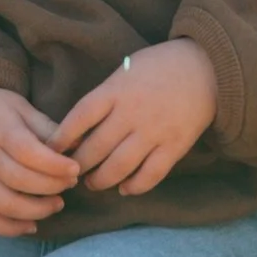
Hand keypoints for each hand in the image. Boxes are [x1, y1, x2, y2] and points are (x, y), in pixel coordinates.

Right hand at [0, 85, 81, 236]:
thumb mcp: (21, 107)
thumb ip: (48, 128)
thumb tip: (80, 144)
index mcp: (0, 130)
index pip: (28, 153)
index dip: (55, 165)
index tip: (75, 169)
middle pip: (19, 180)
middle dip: (51, 187)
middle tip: (69, 184)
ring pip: (5, 205)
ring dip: (36, 211)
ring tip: (57, 204)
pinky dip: (10, 229)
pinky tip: (32, 224)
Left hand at [56, 39, 218, 195]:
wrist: (205, 68)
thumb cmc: (158, 68)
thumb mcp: (124, 72)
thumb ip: (104, 97)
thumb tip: (77, 128)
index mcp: (116, 91)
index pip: (79, 117)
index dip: (62, 137)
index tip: (51, 150)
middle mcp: (132, 113)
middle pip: (95, 148)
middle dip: (78, 166)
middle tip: (71, 173)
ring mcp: (154, 131)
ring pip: (119, 167)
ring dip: (101, 180)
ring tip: (93, 183)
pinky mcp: (174, 146)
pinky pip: (150, 175)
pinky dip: (134, 186)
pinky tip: (124, 188)